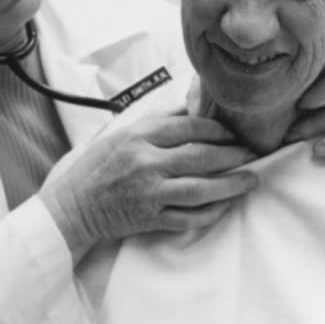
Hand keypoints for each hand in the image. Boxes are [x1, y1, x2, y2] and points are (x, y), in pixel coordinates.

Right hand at [40, 115, 257, 259]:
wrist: (70, 208)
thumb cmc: (95, 168)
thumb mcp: (120, 134)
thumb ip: (156, 120)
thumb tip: (192, 104)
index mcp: (138, 136)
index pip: (189, 127)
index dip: (219, 129)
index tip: (235, 132)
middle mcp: (145, 163)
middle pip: (202, 156)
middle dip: (234, 155)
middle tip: (254, 154)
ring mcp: (149, 193)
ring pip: (201, 189)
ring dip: (232, 185)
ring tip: (252, 180)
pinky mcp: (149, 219)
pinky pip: (189, 217)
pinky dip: (211, 212)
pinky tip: (226, 205)